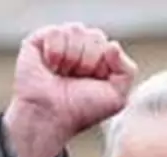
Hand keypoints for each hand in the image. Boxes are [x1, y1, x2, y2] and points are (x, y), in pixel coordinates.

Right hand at [3, 23, 137, 156]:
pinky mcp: (39, 40)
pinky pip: (56, 32)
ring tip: (62, 74)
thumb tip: (113, 45)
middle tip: (75, 80)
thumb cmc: (81, 110)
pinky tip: (50, 67)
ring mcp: (60, 43)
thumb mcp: (116, 97)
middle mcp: (80, 48)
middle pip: (95, 36)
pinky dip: (54, 52)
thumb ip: (127, 71)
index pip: (109, 45)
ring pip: (76, 30)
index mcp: (99, 60)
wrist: (51, 116)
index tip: (91, 84)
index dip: (103, 66)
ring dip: (71, 58)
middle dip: (88, 61)